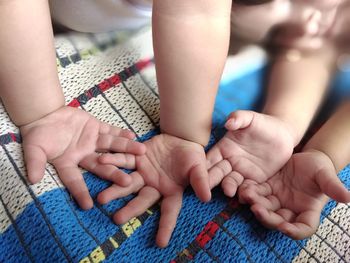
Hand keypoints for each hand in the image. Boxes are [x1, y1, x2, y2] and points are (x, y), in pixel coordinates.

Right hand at [20, 106, 145, 209]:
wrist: (45, 114)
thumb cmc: (37, 134)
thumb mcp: (33, 149)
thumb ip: (35, 162)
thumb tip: (33, 179)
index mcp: (68, 163)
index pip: (75, 180)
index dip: (80, 192)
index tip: (88, 206)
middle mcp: (84, 155)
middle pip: (101, 166)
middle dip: (115, 173)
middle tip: (129, 182)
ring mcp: (92, 141)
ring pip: (111, 147)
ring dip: (126, 149)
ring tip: (141, 152)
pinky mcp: (96, 127)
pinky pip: (110, 131)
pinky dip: (120, 133)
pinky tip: (133, 136)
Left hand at [97, 134, 209, 246]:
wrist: (181, 138)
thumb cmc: (193, 156)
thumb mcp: (199, 169)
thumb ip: (200, 181)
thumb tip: (206, 197)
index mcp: (171, 191)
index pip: (169, 211)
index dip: (165, 226)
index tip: (161, 243)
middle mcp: (154, 185)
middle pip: (141, 200)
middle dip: (130, 209)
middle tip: (117, 219)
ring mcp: (143, 172)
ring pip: (127, 182)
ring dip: (115, 189)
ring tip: (101, 198)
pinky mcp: (137, 158)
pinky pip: (124, 160)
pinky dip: (114, 160)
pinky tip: (102, 160)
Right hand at [207, 110, 293, 196]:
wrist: (283, 135)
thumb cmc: (264, 124)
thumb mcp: (251, 118)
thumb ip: (239, 118)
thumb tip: (228, 122)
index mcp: (223, 148)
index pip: (209, 159)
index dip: (203, 167)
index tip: (196, 173)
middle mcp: (229, 163)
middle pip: (217, 173)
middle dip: (211, 181)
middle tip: (207, 188)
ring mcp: (241, 173)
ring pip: (231, 183)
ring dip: (228, 188)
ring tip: (229, 191)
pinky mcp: (255, 181)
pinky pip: (248, 189)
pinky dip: (245, 193)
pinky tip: (245, 197)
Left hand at [238, 150, 349, 238]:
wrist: (305, 156)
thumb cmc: (320, 167)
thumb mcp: (326, 174)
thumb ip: (333, 186)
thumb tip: (348, 198)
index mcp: (307, 210)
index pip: (303, 228)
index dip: (294, 231)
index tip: (285, 228)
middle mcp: (290, 209)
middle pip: (278, 221)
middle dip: (267, 217)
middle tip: (257, 208)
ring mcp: (277, 200)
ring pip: (264, 207)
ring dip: (255, 204)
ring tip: (248, 195)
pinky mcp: (266, 189)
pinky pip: (256, 193)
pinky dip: (250, 192)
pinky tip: (245, 187)